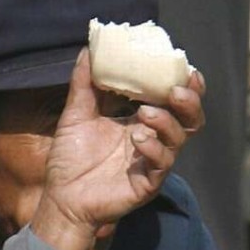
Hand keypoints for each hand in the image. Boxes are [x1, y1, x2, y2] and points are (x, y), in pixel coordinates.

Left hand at [30, 48, 204, 249]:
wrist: (60, 200)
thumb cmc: (69, 160)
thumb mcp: (75, 116)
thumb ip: (83, 84)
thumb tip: (87, 49)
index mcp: (140, 122)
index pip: (173, 100)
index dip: (184, 83)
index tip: (184, 66)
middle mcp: (152, 140)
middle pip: (189, 118)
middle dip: (189, 101)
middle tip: (176, 89)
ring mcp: (152, 163)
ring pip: (179, 139)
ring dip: (167, 122)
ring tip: (145, 113)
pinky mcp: (147, 184)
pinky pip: (162, 165)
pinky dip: (154, 149)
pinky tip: (138, 140)